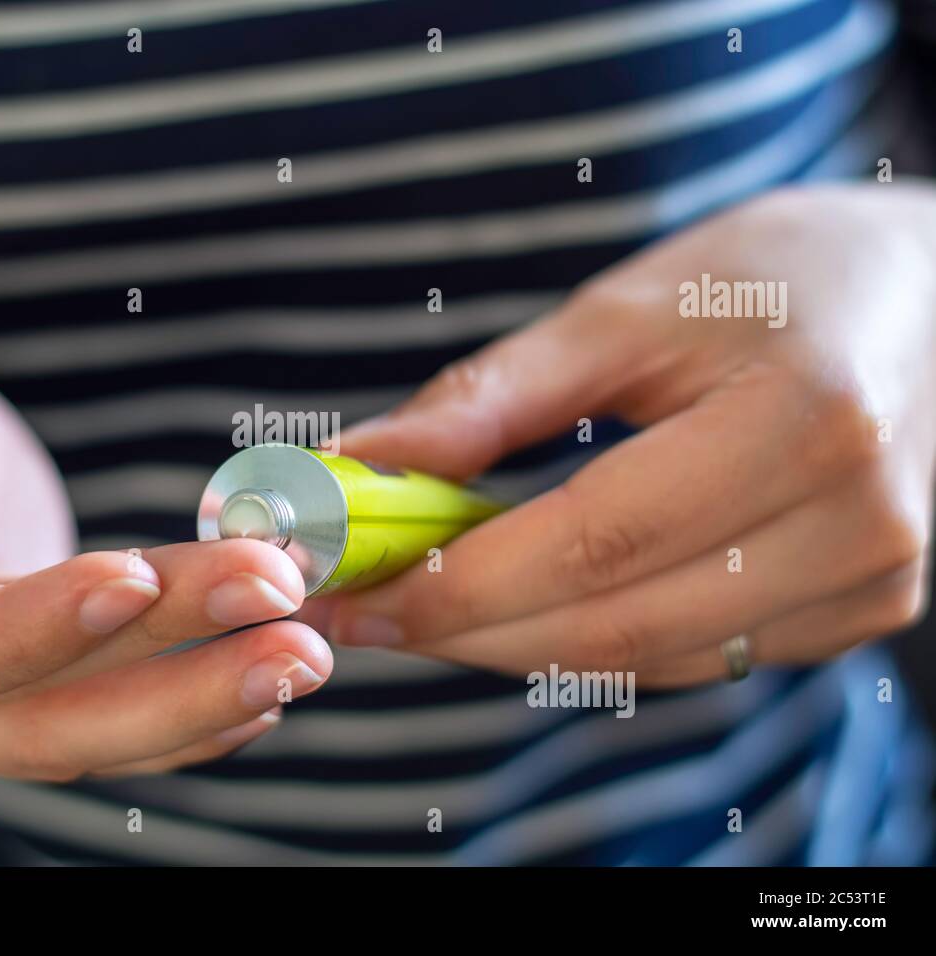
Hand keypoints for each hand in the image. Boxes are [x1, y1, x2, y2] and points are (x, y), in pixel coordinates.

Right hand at [0, 270, 329, 777]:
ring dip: (195, 703)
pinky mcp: (14, 685)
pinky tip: (266, 683)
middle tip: (288, 631)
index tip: (135, 576)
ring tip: (306, 653)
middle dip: (160, 681)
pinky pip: (99, 723)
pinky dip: (185, 714)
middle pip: (17, 714)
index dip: (21, 628)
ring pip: (75, 732)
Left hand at [315, 185, 935, 685]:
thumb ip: (493, 397)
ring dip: (515, 646)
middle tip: (362, 613)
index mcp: (803, 420)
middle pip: (614, 623)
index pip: (598, 539)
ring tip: (424, 607)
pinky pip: (690, 657)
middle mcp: (855, 524)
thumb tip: (362, 465)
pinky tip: (525, 605)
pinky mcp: (858, 613)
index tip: (353, 592)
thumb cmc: (774, 280)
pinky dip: (590, 640)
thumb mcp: (629, 307)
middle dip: (465, 630)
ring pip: (644, 659)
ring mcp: (869, 583)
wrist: (933, 298)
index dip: (461, 581)